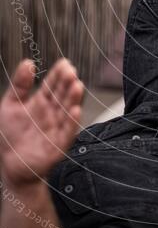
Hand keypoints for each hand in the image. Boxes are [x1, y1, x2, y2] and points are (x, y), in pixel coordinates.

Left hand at [0, 59, 83, 188]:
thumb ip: (20, 85)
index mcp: (41, 102)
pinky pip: (68, 131)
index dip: (58, 74)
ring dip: (73, 99)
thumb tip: (28, 62)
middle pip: (62, 95)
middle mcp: (52, 113)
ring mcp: (57, 127)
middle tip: (71, 72)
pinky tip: (76, 110)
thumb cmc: (11, 135)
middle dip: (67, 83)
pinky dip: (73, 121)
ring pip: (68, 110)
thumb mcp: (10, 105)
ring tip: (77, 86)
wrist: (11, 165)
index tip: (64, 63)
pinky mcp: (59, 144)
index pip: (53, 85)